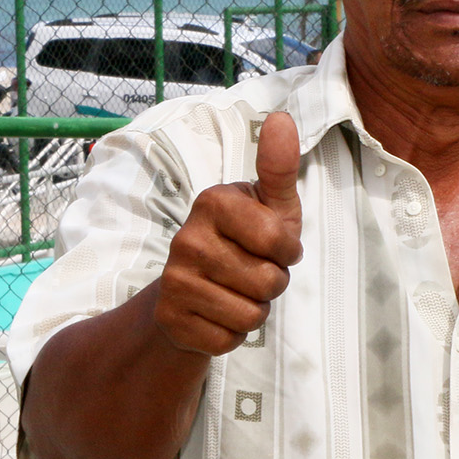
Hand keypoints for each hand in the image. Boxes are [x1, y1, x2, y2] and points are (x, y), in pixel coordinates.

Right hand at [151, 112, 302, 355]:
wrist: (192, 288)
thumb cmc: (245, 240)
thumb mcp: (270, 205)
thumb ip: (279, 167)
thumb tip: (281, 118)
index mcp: (214, 202)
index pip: (281, 243)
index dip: (288, 252)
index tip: (273, 245)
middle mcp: (187, 238)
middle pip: (268, 283)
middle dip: (272, 284)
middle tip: (252, 271)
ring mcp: (175, 280)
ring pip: (251, 315)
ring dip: (255, 309)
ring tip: (237, 291)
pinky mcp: (170, 319)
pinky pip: (229, 340)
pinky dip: (234, 334)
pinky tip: (218, 313)